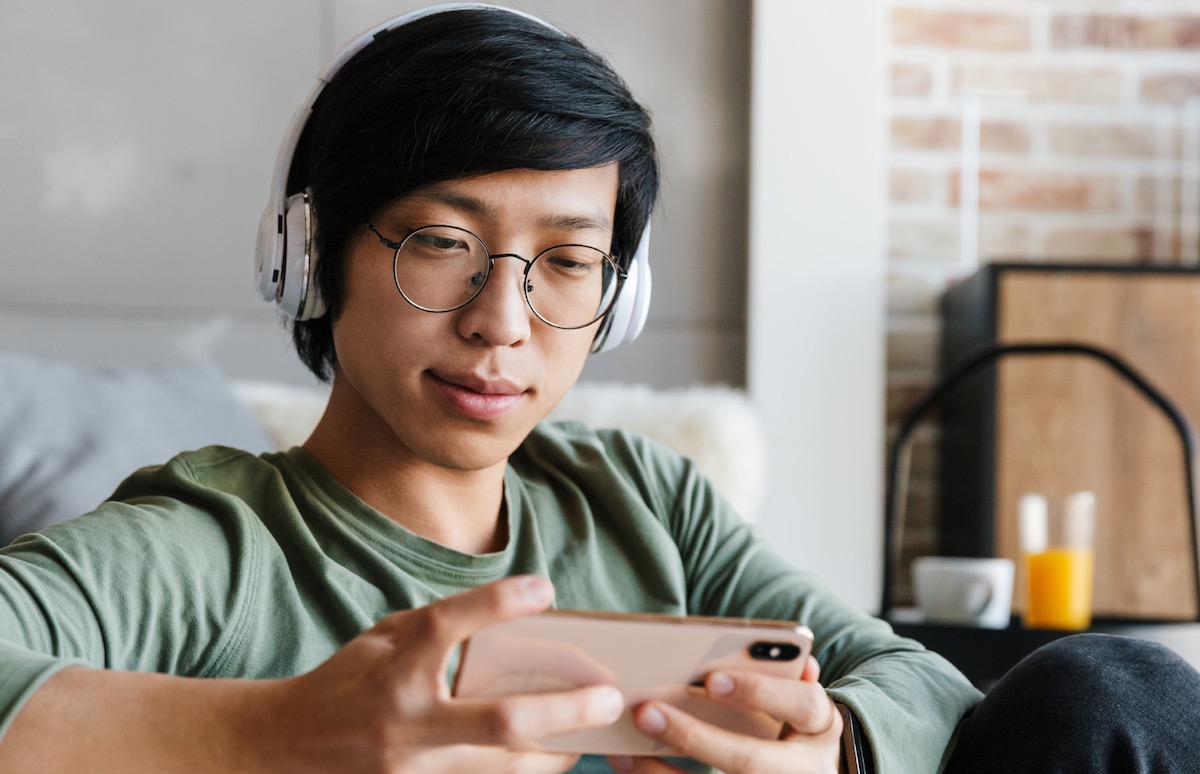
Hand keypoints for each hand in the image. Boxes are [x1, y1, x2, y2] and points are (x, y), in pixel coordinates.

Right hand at [254, 575, 624, 772]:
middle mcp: (406, 722)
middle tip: (610, 695)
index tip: (544, 587)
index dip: (496, 603)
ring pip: (504, 769)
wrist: (284, 750)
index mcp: (393, 667)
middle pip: (499, 722)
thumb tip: (508, 617)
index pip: (447, 626)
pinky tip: (553, 756)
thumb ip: (437, 629)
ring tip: (596, 728)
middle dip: (564, 711)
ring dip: (559, 750)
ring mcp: (412, 770)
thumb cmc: (346, 682)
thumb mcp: (382, 639)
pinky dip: (525, 772)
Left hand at [606, 656, 841, 773]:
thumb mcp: (803, 704)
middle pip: (751, 761)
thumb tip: (800, 661)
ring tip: (625, 750)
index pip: (803, 705)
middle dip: (696, 739)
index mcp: (820, 728)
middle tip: (646, 713)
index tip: (711, 679)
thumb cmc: (798, 729)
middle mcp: (804, 769)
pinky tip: (631, 767)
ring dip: (665, 773)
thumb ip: (789, 680)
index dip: (760, 692)